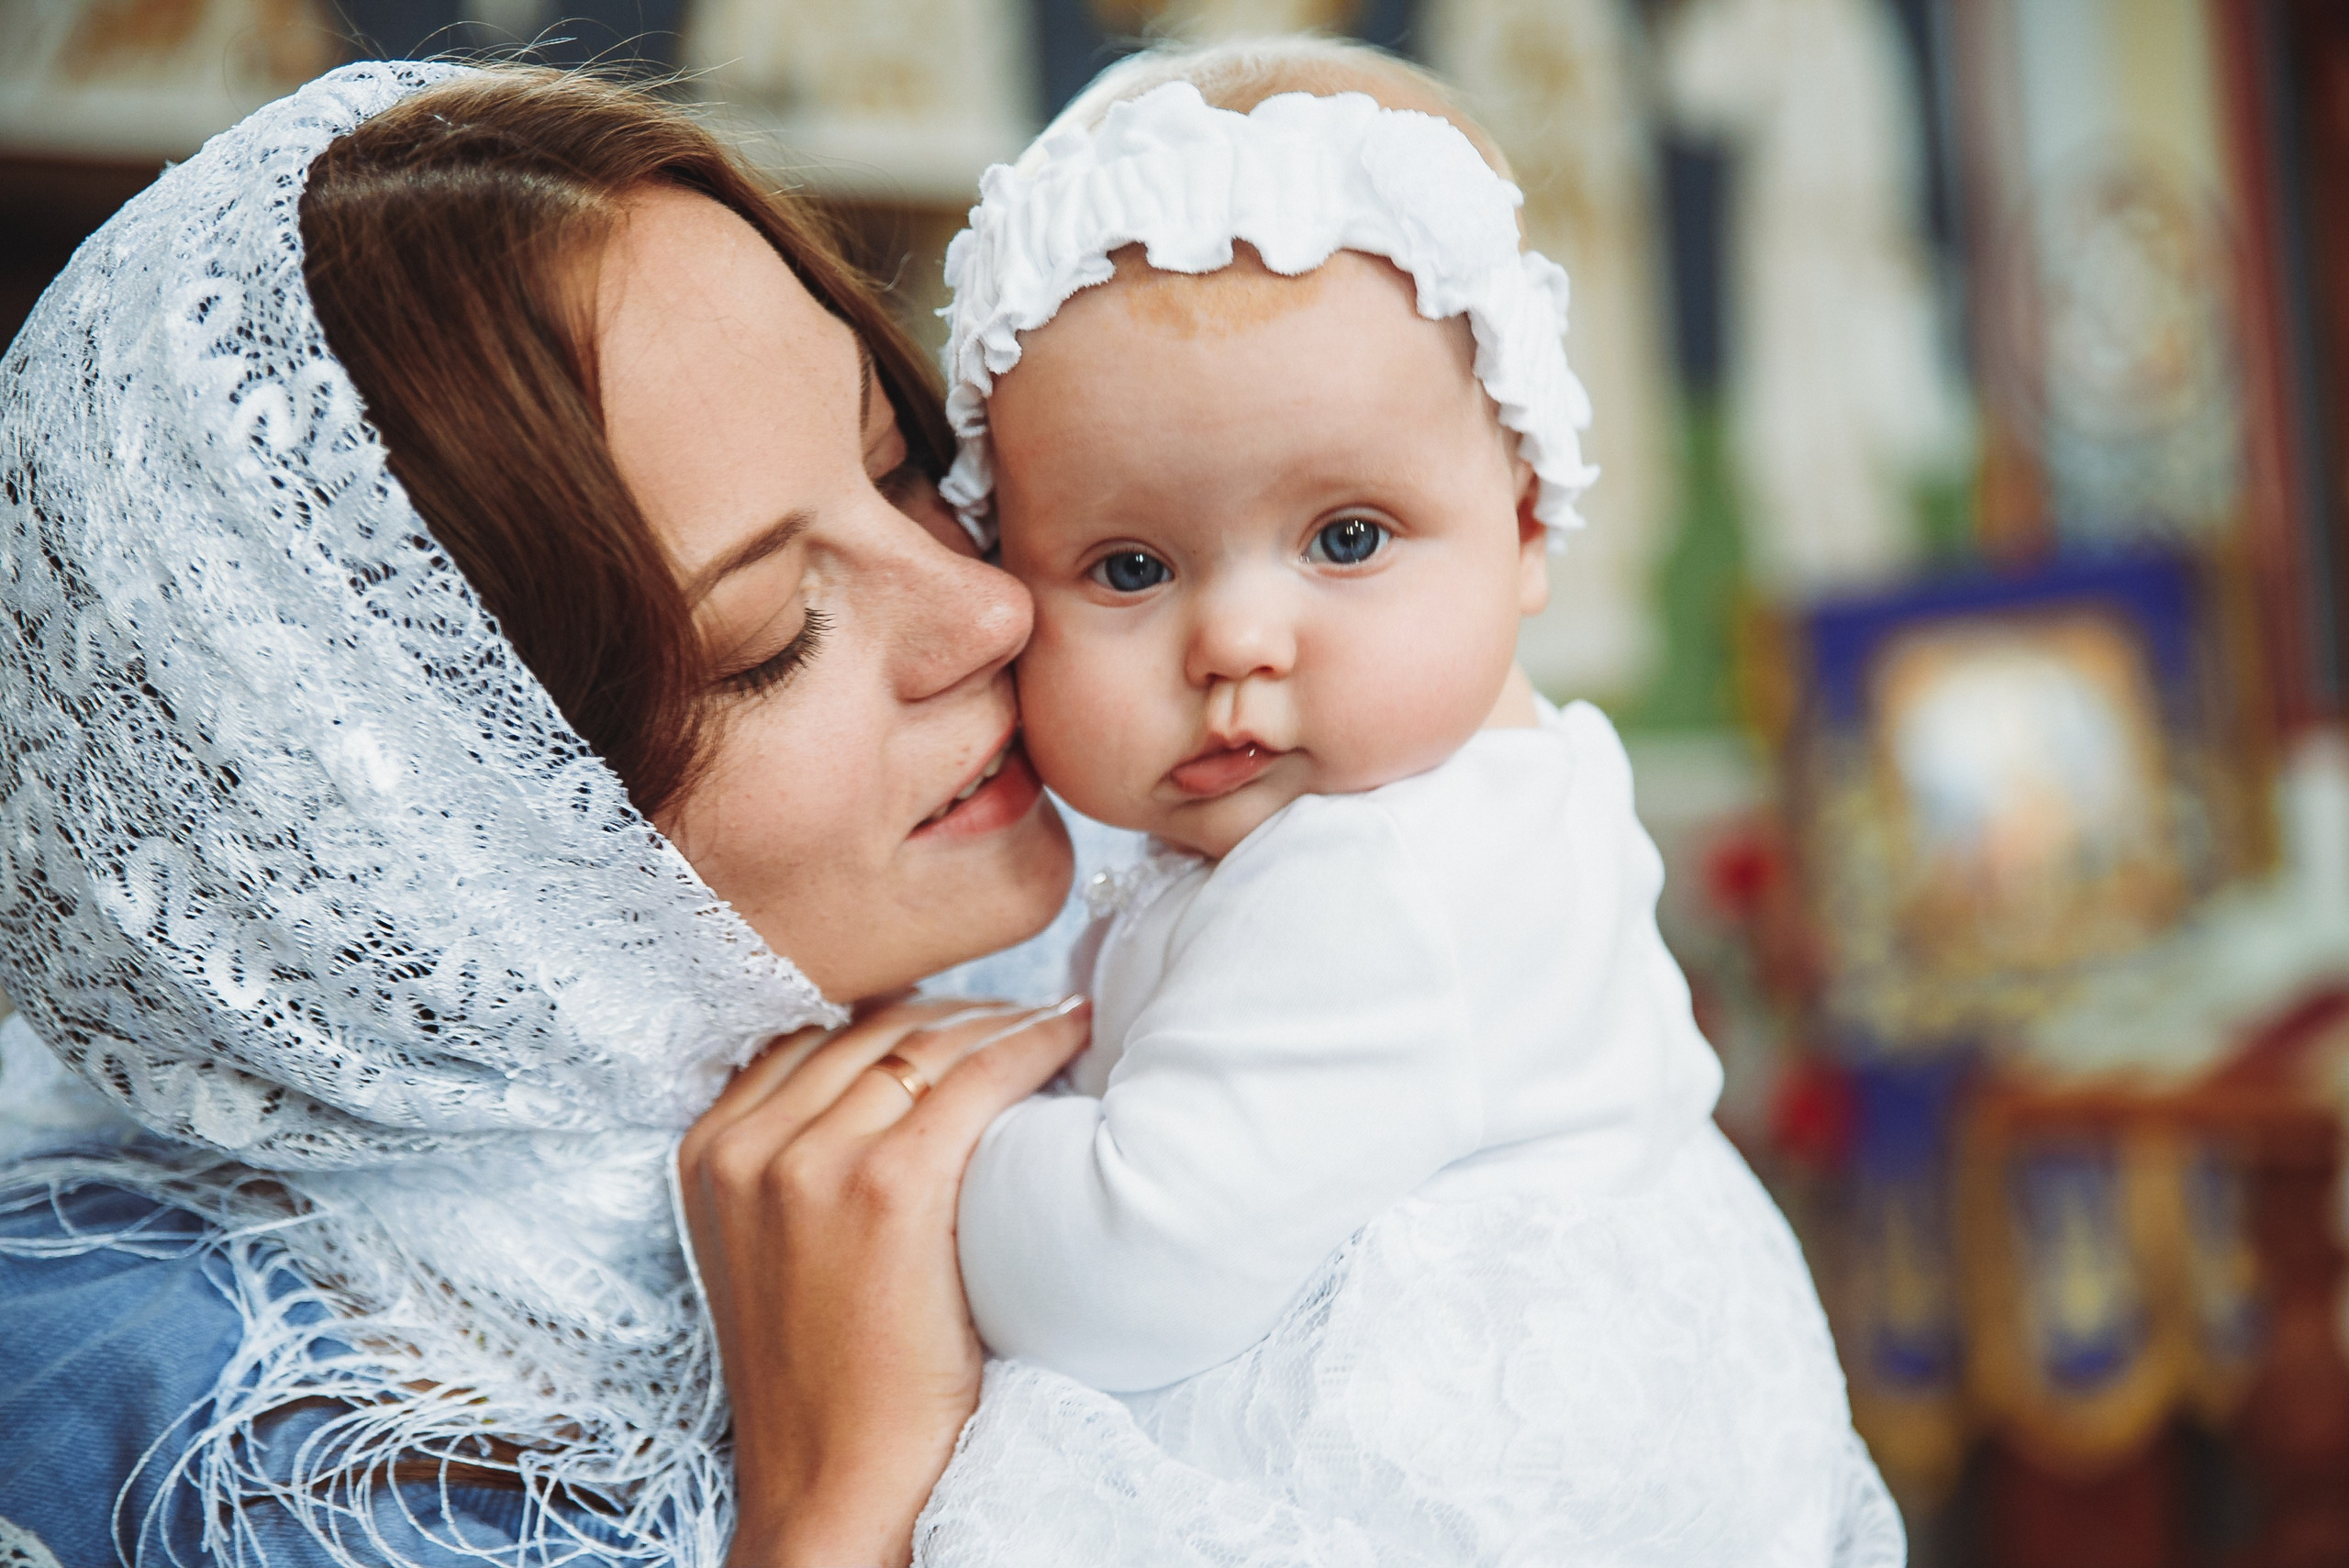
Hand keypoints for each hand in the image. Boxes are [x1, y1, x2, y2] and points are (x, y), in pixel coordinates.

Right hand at [678, 996, 1089, 1567]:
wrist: (834, 1484)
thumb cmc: (829, 1378)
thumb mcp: (773, 1250)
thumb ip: (798, 1161)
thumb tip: (893, 1081)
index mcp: (708, 1150)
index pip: (817, 1033)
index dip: (902, 1010)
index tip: (966, 1012)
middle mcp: (745, 1143)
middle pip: (872, 1027)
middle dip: (958, 1010)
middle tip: (1027, 1011)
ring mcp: (807, 1162)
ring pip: (925, 1042)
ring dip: (1002, 1019)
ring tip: (1058, 1022)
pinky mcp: (885, 1187)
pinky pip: (974, 1079)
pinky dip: (1033, 1044)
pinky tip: (1075, 1034)